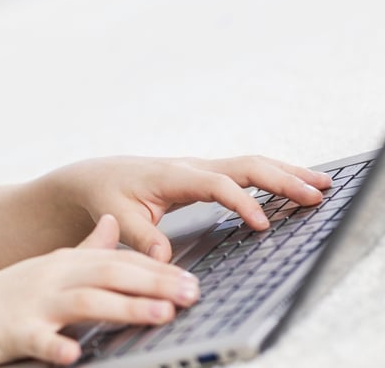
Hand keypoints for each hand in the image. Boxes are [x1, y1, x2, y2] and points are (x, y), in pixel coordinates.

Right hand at [0, 215, 199, 366]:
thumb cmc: (4, 299)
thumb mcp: (47, 269)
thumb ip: (84, 249)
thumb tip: (114, 224)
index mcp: (63, 264)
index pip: (118, 262)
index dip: (156, 270)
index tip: (193, 280)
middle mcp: (51, 278)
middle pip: (109, 275)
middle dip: (154, 284)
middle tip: (193, 293)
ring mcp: (32, 304)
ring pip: (84, 302)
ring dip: (124, 307)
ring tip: (161, 315)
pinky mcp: (12, 332)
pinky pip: (38, 338)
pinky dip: (57, 345)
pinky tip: (75, 354)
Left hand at [55, 155, 332, 261]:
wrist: (98, 177)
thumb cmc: (108, 195)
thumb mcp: (118, 216)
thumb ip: (140, 236)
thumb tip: (163, 257)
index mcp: (173, 175)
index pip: (217, 185)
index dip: (242, 204)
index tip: (262, 227)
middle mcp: (192, 167)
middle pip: (245, 166)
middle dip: (281, 179)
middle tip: (315, 195)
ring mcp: (202, 168)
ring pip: (251, 164)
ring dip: (286, 173)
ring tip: (322, 185)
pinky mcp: (206, 175)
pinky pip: (246, 172)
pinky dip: (274, 176)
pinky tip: (296, 186)